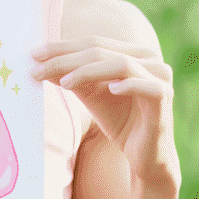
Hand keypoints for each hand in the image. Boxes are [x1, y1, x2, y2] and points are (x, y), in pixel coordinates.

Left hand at [32, 35, 179, 188]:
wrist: (144, 156)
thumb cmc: (119, 120)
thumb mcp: (90, 94)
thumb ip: (72, 77)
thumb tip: (40, 63)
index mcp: (133, 53)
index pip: (93, 42)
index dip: (62, 46)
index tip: (34, 54)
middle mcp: (149, 60)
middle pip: (101, 51)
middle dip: (65, 58)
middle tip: (38, 67)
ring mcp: (160, 78)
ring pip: (119, 64)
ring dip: (87, 71)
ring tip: (63, 82)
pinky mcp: (164, 98)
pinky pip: (146, 86)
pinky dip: (127, 86)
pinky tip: (110, 90)